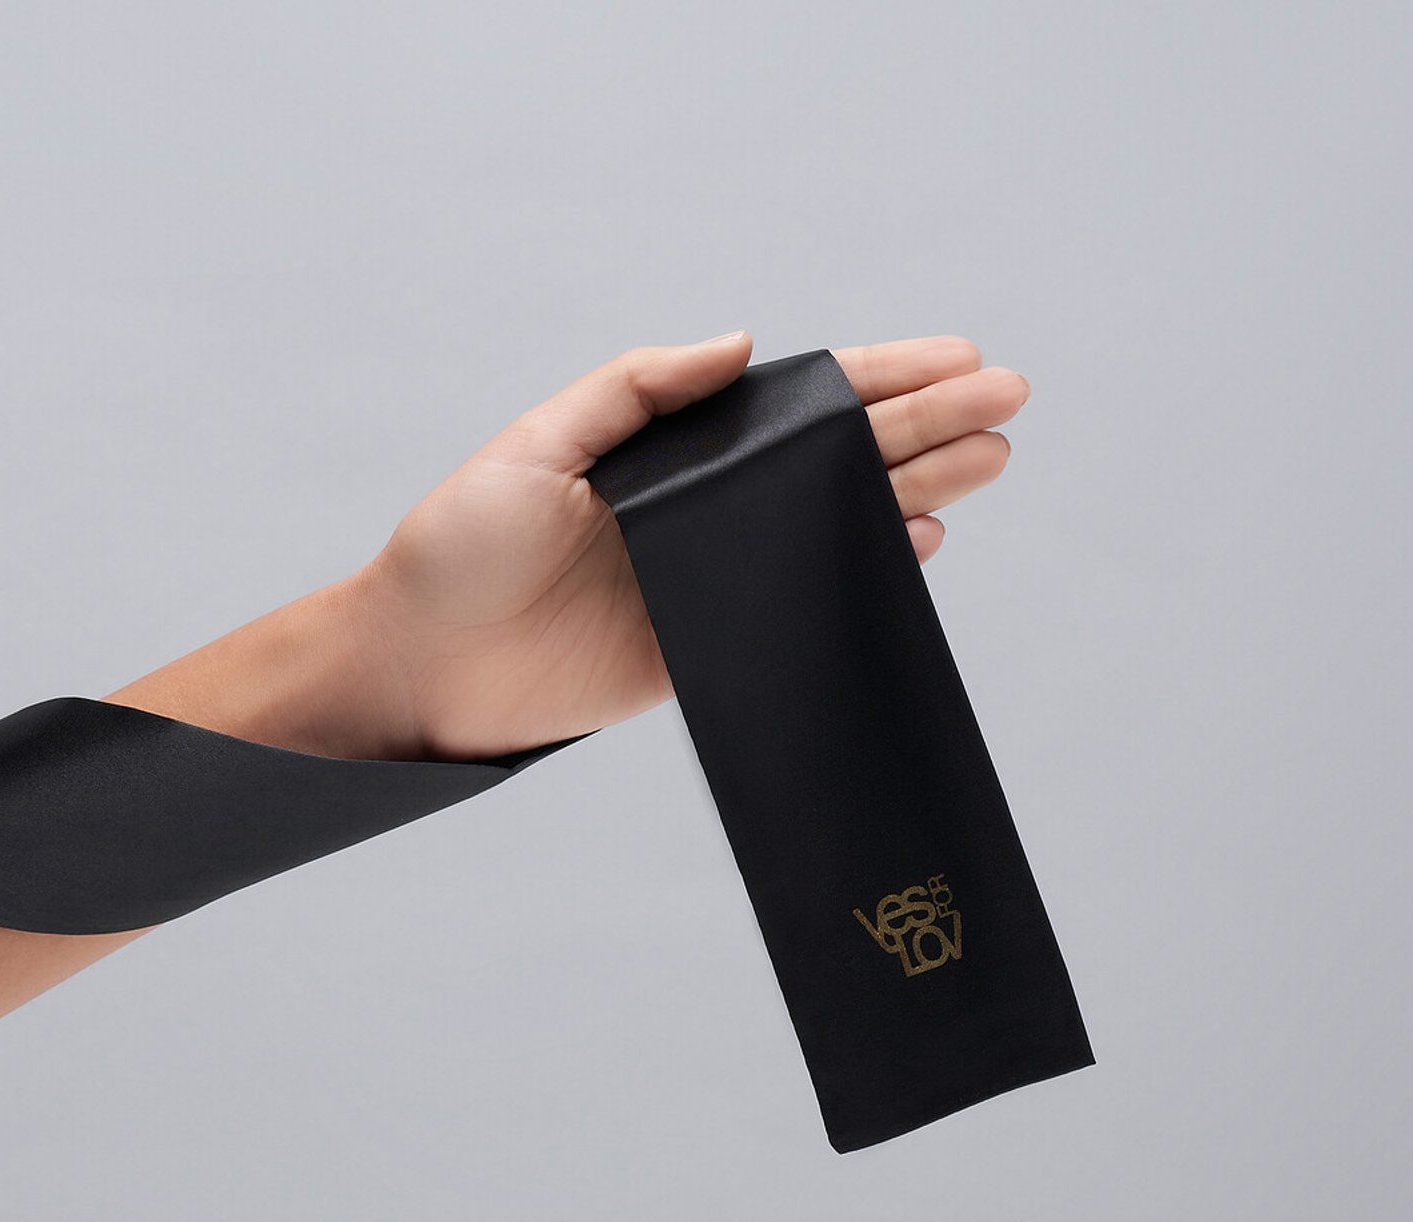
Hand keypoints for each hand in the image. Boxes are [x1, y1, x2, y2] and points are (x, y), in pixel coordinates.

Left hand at [349, 331, 1028, 760]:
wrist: (420, 668)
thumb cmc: (458, 549)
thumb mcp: (537, 444)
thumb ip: (638, 390)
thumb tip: (741, 344)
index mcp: (666, 448)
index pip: (793, 402)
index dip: (878, 379)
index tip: (957, 360)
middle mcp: (700, 506)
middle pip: (834, 459)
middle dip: (925, 428)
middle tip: (1009, 403)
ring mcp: (710, 576)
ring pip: (834, 525)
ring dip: (916, 493)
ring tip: (991, 463)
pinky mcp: (706, 646)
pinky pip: (801, 604)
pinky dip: (863, 574)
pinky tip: (919, 544)